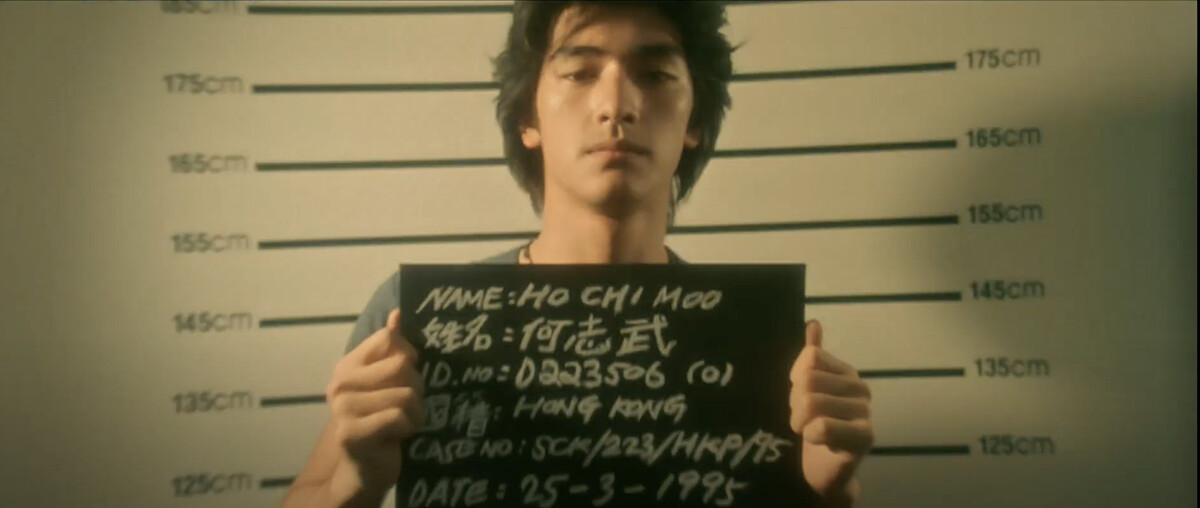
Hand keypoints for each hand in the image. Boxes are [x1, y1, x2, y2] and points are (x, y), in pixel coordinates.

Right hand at [325, 308, 425, 503]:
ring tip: (402, 424)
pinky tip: (397, 437)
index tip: (401, 379)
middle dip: (416, 388)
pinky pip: (399, 416)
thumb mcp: (388, 382)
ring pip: (405, 393)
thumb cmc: (381, 420)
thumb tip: (398, 313)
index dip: (408, 357)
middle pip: (403, 365)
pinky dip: (408, 428)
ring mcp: (342, 408)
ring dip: (415, 412)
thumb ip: (391, 348)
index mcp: (348, 365)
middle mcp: (340, 383)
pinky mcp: (351, 433)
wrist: (364, 468)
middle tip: (405, 407)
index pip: (391, 339)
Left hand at [789, 320, 873, 505]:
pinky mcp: (865, 437)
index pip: (809, 356)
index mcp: (846, 372)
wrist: (823, 469)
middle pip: (808, 380)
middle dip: (795, 403)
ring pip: (812, 403)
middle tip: (803, 419)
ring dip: (800, 422)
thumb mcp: (807, 389)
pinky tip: (821, 442)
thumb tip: (813, 323)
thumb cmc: (813, 425)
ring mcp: (866, 412)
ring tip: (809, 431)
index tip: (800, 396)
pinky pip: (822, 427)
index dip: (795, 378)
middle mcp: (860, 388)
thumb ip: (811, 357)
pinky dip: (812, 437)